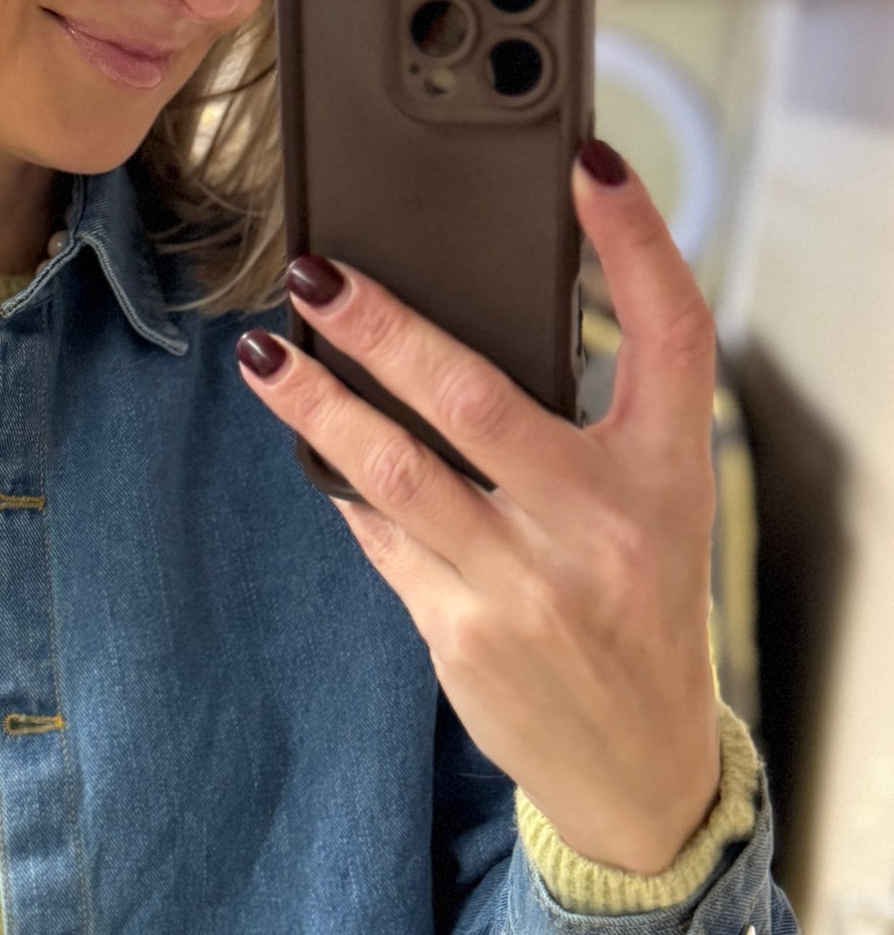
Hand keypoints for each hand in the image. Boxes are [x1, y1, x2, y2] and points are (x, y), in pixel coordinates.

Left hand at [235, 140, 721, 875]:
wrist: (636, 764)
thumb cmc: (637, 608)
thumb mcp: (652, 509)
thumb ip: (586, 431)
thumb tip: (452, 342)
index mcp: (669, 474)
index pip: (671, 333)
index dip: (637, 243)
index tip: (587, 169)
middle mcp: (601, 523)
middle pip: (475, 398)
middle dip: (382, 329)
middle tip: (315, 277)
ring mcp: (525, 584)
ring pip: (395, 470)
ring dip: (318, 408)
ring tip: (263, 357)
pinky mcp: (461, 632)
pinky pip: (380, 537)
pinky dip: (343, 489)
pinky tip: (310, 451)